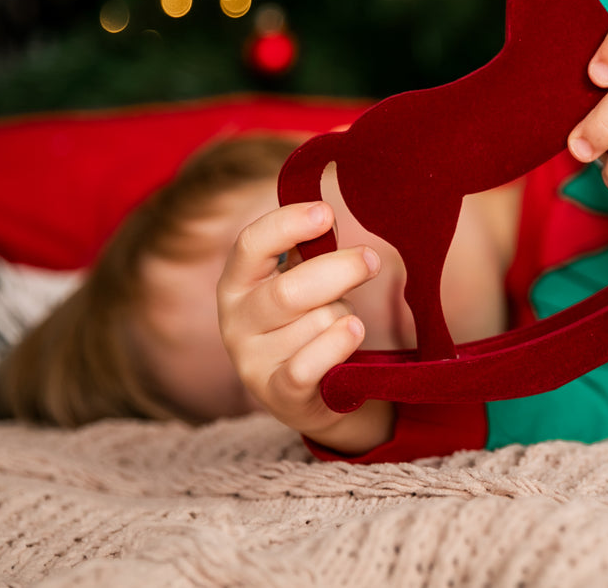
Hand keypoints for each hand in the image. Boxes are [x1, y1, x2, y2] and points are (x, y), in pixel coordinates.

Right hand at [217, 201, 392, 453]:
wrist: (315, 393)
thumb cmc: (309, 320)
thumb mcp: (305, 278)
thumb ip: (311, 248)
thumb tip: (327, 212)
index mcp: (238, 282)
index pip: (250, 246)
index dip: (287, 225)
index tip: (326, 213)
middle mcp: (235, 322)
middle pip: (290, 288)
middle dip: (340, 271)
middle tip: (371, 262)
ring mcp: (253, 361)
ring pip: (315, 323)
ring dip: (343, 317)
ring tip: (343, 323)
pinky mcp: (278, 396)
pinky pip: (309, 364)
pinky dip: (336, 345)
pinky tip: (352, 332)